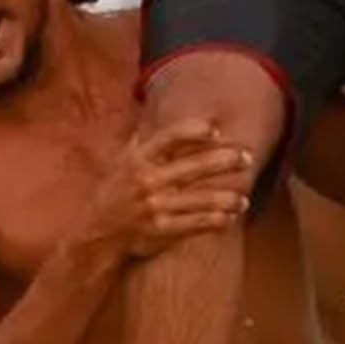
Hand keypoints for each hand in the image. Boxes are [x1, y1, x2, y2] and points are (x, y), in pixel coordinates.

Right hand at [90, 120, 252, 260]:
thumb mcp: (122, 162)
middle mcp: (147, 181)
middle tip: (248, 157)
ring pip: (201, 199)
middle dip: (225, 160)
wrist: (97, 235)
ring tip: (245, 197)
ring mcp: (155, 207)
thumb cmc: (115, 192)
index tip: (216, 129)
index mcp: (139, 159)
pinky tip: (230, 217)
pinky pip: (195, 224)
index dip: (194, 131)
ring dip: (228, 197)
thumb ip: (141, 138)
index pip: (169, 137)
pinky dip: (216, 220)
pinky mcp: (161, 231)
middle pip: (194, 166)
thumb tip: (150, 107)